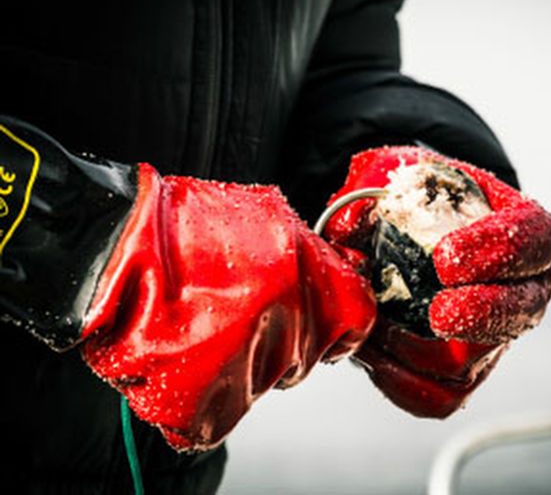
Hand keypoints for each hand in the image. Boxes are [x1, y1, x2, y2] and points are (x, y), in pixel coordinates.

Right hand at [81, 167, 376, 448]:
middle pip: (305, 356)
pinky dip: (195, 401)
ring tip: (197, 329)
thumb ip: (305, 256)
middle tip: (236, 314)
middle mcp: (285, 325)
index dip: (338, 322)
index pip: (355, 323)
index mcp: (309, 277)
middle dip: (280, 339)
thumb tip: (330, 273)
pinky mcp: (202, 408)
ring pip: (259, 386)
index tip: (327, 322)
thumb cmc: (179, 227)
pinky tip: (178, 361)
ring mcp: (245, 370)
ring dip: (235, 367)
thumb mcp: (265, 217)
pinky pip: (211, 420)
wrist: (109, 252)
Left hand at [321, 146, 550, 417]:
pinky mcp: (465, 372)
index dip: (498, 252)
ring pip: (476, 360)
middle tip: (439, 312)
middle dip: (482, 314)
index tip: (446, 257)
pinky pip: (443, 396)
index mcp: (526, 229)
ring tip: (381, 329)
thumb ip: (378, 187)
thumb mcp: (402, 173)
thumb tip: (355, 223)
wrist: (409, 236)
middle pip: (522, 310)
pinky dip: (405, 384)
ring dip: (424, 350)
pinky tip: (375, 356)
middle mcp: (524, 286)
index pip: (535, 240)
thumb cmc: (417, 198)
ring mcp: (496, 333)